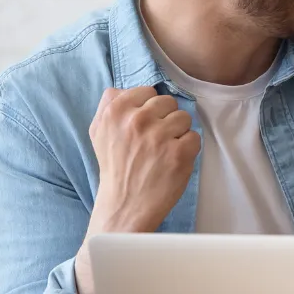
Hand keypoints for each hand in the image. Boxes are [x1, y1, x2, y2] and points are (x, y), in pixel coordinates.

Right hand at [89, 86, 200, 232]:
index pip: (148, 91)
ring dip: (178, 133)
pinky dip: (187, 150)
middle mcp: (137, 120)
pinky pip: (194, 137)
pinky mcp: (178, 153)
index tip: (144, 125)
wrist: (124, 205)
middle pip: (168, 102)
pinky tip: (172, 161)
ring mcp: (159, 137)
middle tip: (154, 140)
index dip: (150, 109)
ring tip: (163, 150)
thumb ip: (109, 104)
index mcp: (116, 110)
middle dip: (165, 119)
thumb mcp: (99, 131)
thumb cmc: (115, 167)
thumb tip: (124, 88)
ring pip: (184, 118)